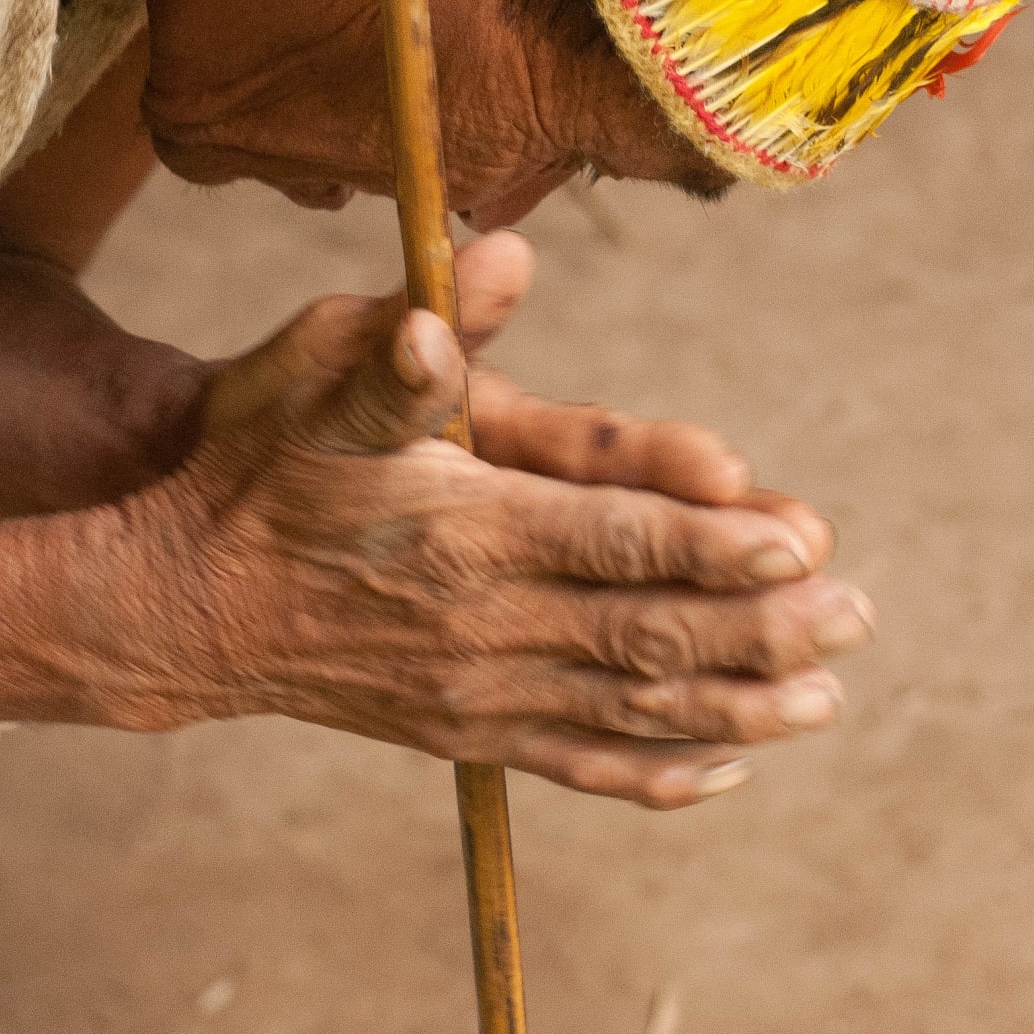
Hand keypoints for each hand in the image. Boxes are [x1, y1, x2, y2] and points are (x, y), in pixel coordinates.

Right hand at [114, 234, 873, 808]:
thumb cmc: (252, 468)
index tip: (800, 540)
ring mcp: (474, 691)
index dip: (711, 542)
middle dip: (761, 627)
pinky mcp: (461, 731)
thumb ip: (409, 337)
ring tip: (823, 699)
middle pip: (646, 635)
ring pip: (628, 708)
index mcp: (459, 530)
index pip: (612, 542)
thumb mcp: (310, 376)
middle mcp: (479, 624)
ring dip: (735, 705)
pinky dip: (654, 771)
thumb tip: (494, 262)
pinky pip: (574, 763)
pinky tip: (718, 768)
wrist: (175, 602)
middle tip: (858, 614)